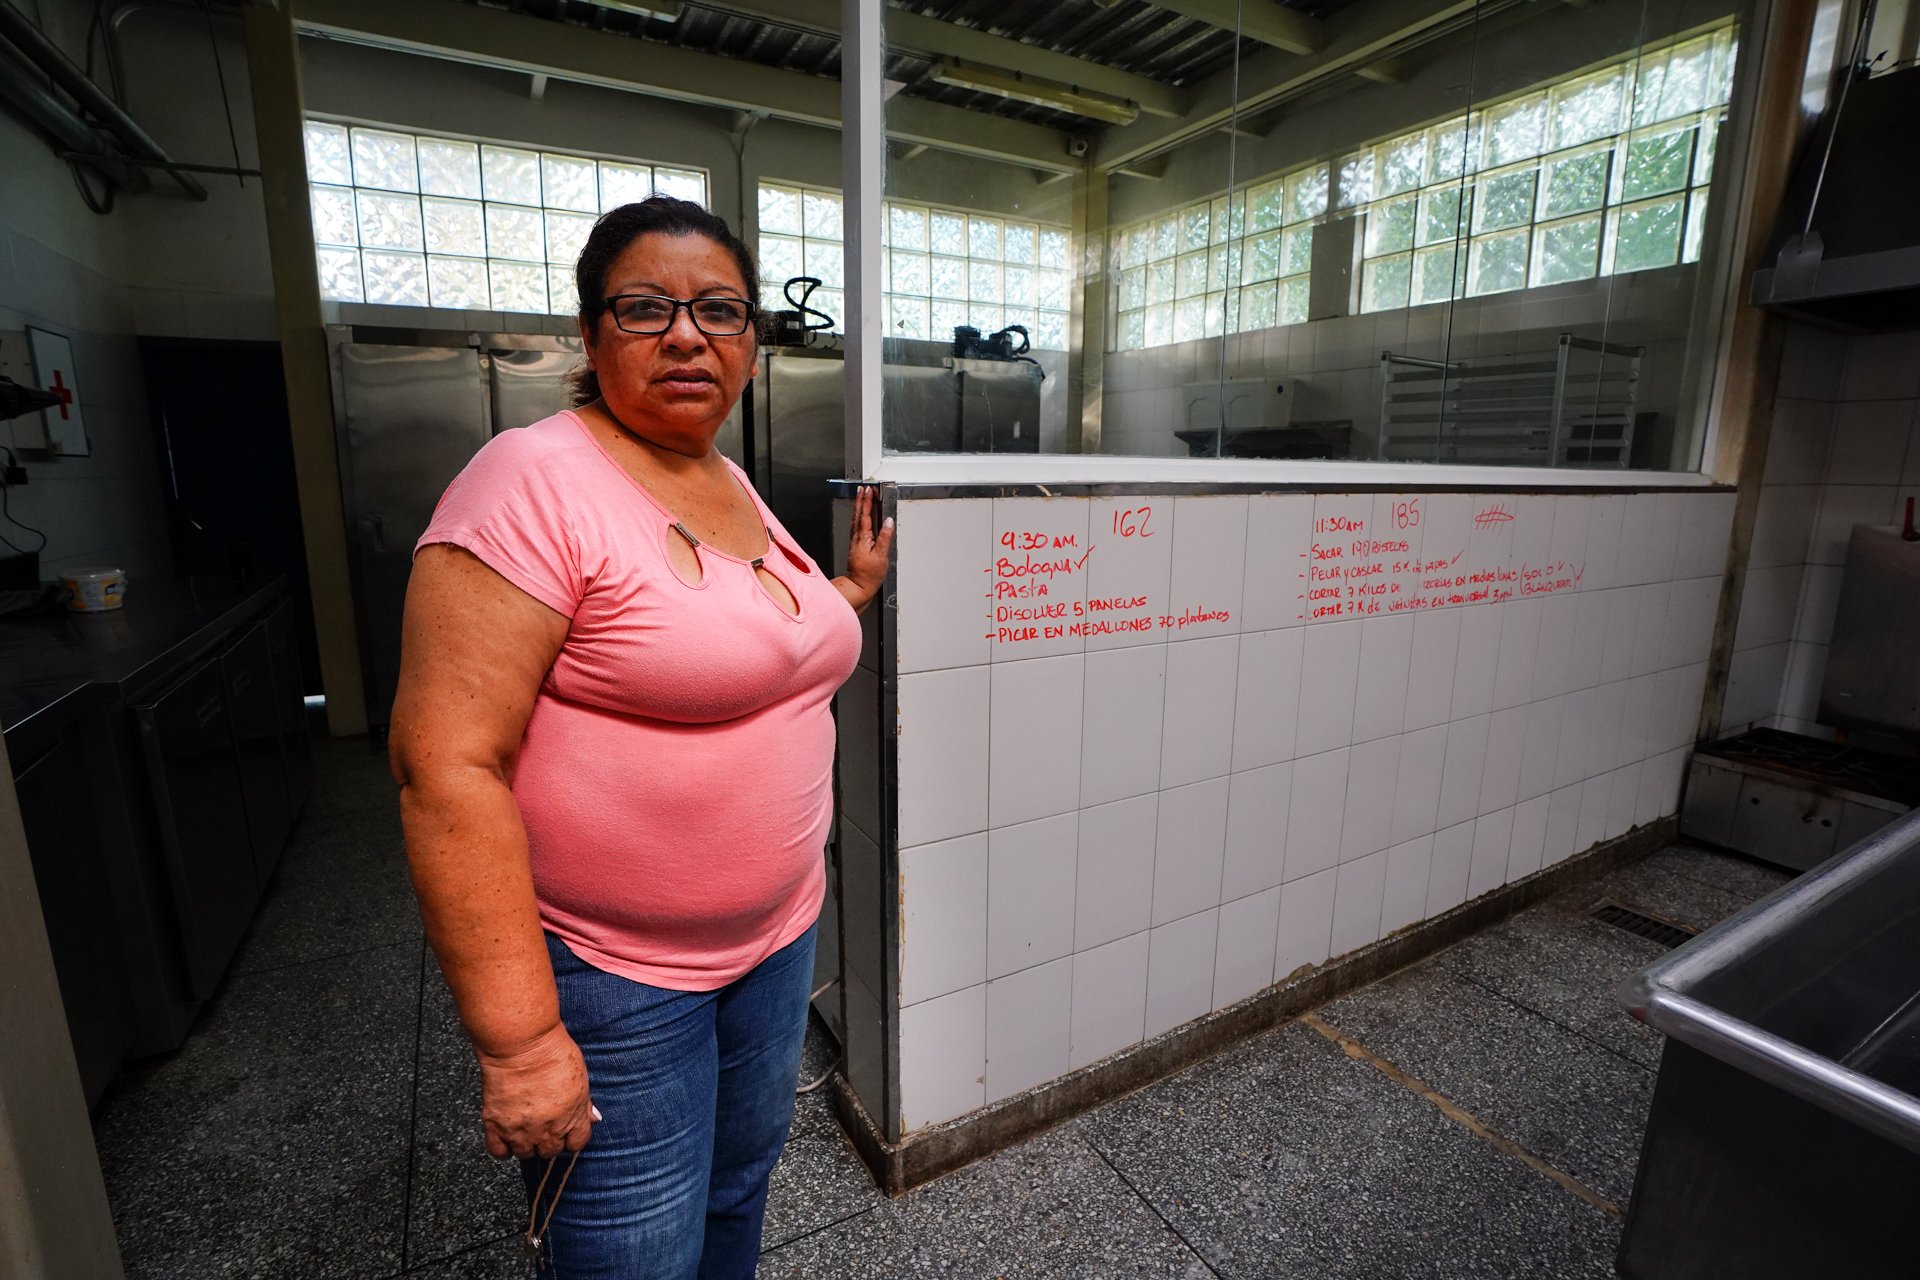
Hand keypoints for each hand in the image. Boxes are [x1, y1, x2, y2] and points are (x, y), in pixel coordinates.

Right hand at [476, 1023, 596, 1158]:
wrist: (521, 1043)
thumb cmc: (552, 1051)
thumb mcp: (580, 1076)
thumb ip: (584, 1102)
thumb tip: (592, 1117)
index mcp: (572, 1117)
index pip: (576, 1144)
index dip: (571, 1136)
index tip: (565, 1129)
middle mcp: (548, 1129)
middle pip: (550, 1151)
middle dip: (548, 1139)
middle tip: (543, 1124)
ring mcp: (521, 1130)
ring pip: (525, 1154)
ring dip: (526, 1143)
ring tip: (524, 1125)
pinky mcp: (496, 1125)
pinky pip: (499, 1152)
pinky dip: (502, 1146)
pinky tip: (506, 1133)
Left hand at [837, 485, 894, 614]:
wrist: (858, 586)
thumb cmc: (869, 574)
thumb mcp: (881, 556)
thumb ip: (885, 537)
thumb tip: (888, 522)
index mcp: (863, 538)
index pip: (866, 515)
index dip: (867, 502)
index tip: (869, 491)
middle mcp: (857, 538)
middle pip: (858, 515)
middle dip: (861, 500)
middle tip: (863, 488)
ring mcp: (855, 541)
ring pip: (856, 519)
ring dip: (858, 507)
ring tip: (861, 497)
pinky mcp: (856, 546)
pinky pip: (856, 526)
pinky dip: (858, 517)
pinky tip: (860, 516)